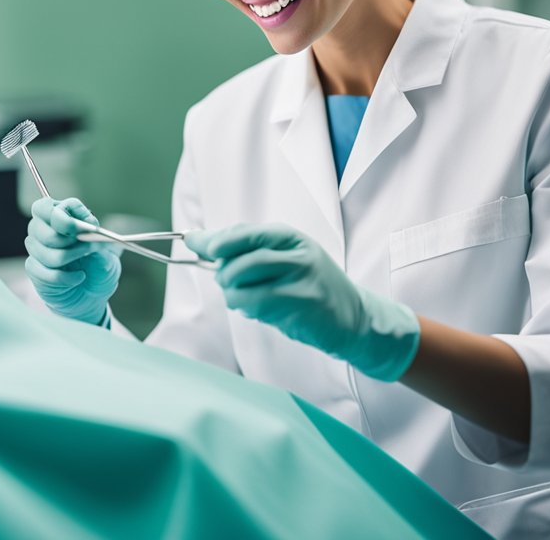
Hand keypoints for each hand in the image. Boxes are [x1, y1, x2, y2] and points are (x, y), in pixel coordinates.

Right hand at [24, 197, 121, 325]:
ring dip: (68, 259)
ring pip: (43, 251)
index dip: (60, 217)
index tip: (79, 229)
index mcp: (60, 215)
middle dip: (66, 240)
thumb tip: (87, 229)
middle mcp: (44, 229)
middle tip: (87, 247)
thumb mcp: (106, 252)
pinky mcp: (34, 269)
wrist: (93, 295)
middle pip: (38, 227)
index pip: (45, 207)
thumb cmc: (99, 267)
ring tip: (85, 265)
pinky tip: (77, 278)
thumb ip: (95, 239)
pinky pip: (41, 271)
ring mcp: (36, 249)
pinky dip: (64, 277)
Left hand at [185, 224, 419, 381]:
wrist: (353, 317)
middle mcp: (296, 254)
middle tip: (232, 283)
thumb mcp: (283, 257)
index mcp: (290, 237)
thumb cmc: (309, 286)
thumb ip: (244, 248)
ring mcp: (300, 279)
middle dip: (225, 275)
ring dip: (235, 296)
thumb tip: (197, 239)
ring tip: (251, 299)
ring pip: (241, 285)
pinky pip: (253, 305)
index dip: (217, 240)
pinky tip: (263, 311)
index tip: (199, 245)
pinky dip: (248, 310)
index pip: (245, 233)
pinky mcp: (299, 305)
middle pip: (238, 260)